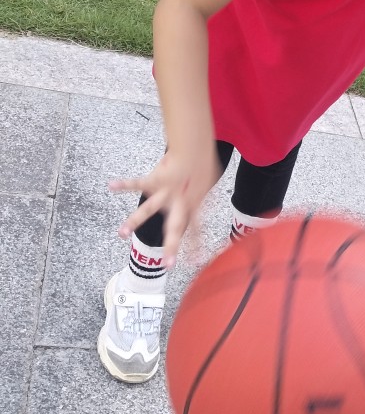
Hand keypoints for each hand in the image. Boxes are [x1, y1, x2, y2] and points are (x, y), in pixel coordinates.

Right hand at [110, 146, 220, 267]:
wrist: (197, 148)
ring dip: (135, 221)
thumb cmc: (199, 165)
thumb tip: (198, 203)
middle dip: (172, 245)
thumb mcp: (205, 185)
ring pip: (150, 209)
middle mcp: (181, 202)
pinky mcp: (157, 180)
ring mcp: (168, 192)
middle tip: (167, 265)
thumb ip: (198, 196)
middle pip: (175, 227)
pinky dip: (124, 184)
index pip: (197, 229)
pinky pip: (138, 182)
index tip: (195, 262)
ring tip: (121, 234)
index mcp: (194, 204)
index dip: (196, 245)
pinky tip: (111, 186)